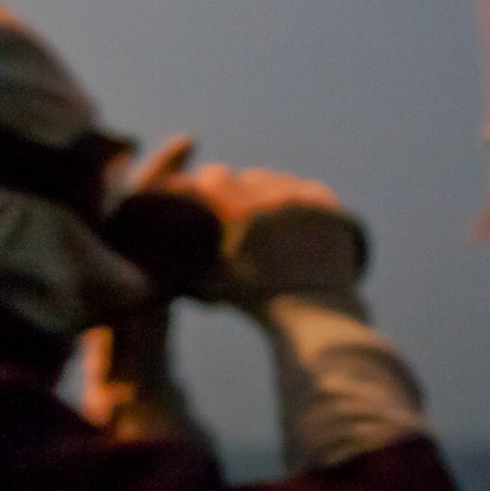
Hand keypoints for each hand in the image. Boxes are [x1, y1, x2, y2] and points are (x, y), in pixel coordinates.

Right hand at [179, 164, 367, 310]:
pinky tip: (291, 219)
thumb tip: (159, 246)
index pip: (212, 177)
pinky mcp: (329, 205)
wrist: (311, 313)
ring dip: (266, 193)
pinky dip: (297, 200)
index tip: (201, 198)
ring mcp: (304, 198)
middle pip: (245, 178)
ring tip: (265, 217)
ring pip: (277, 182)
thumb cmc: (253, 302)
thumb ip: (185, 256)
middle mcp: (272, 195)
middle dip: (236, 191)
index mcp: (240, 209)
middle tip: (234, 210)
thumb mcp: (209, 280)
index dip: (204, 186)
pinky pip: (306, 190)